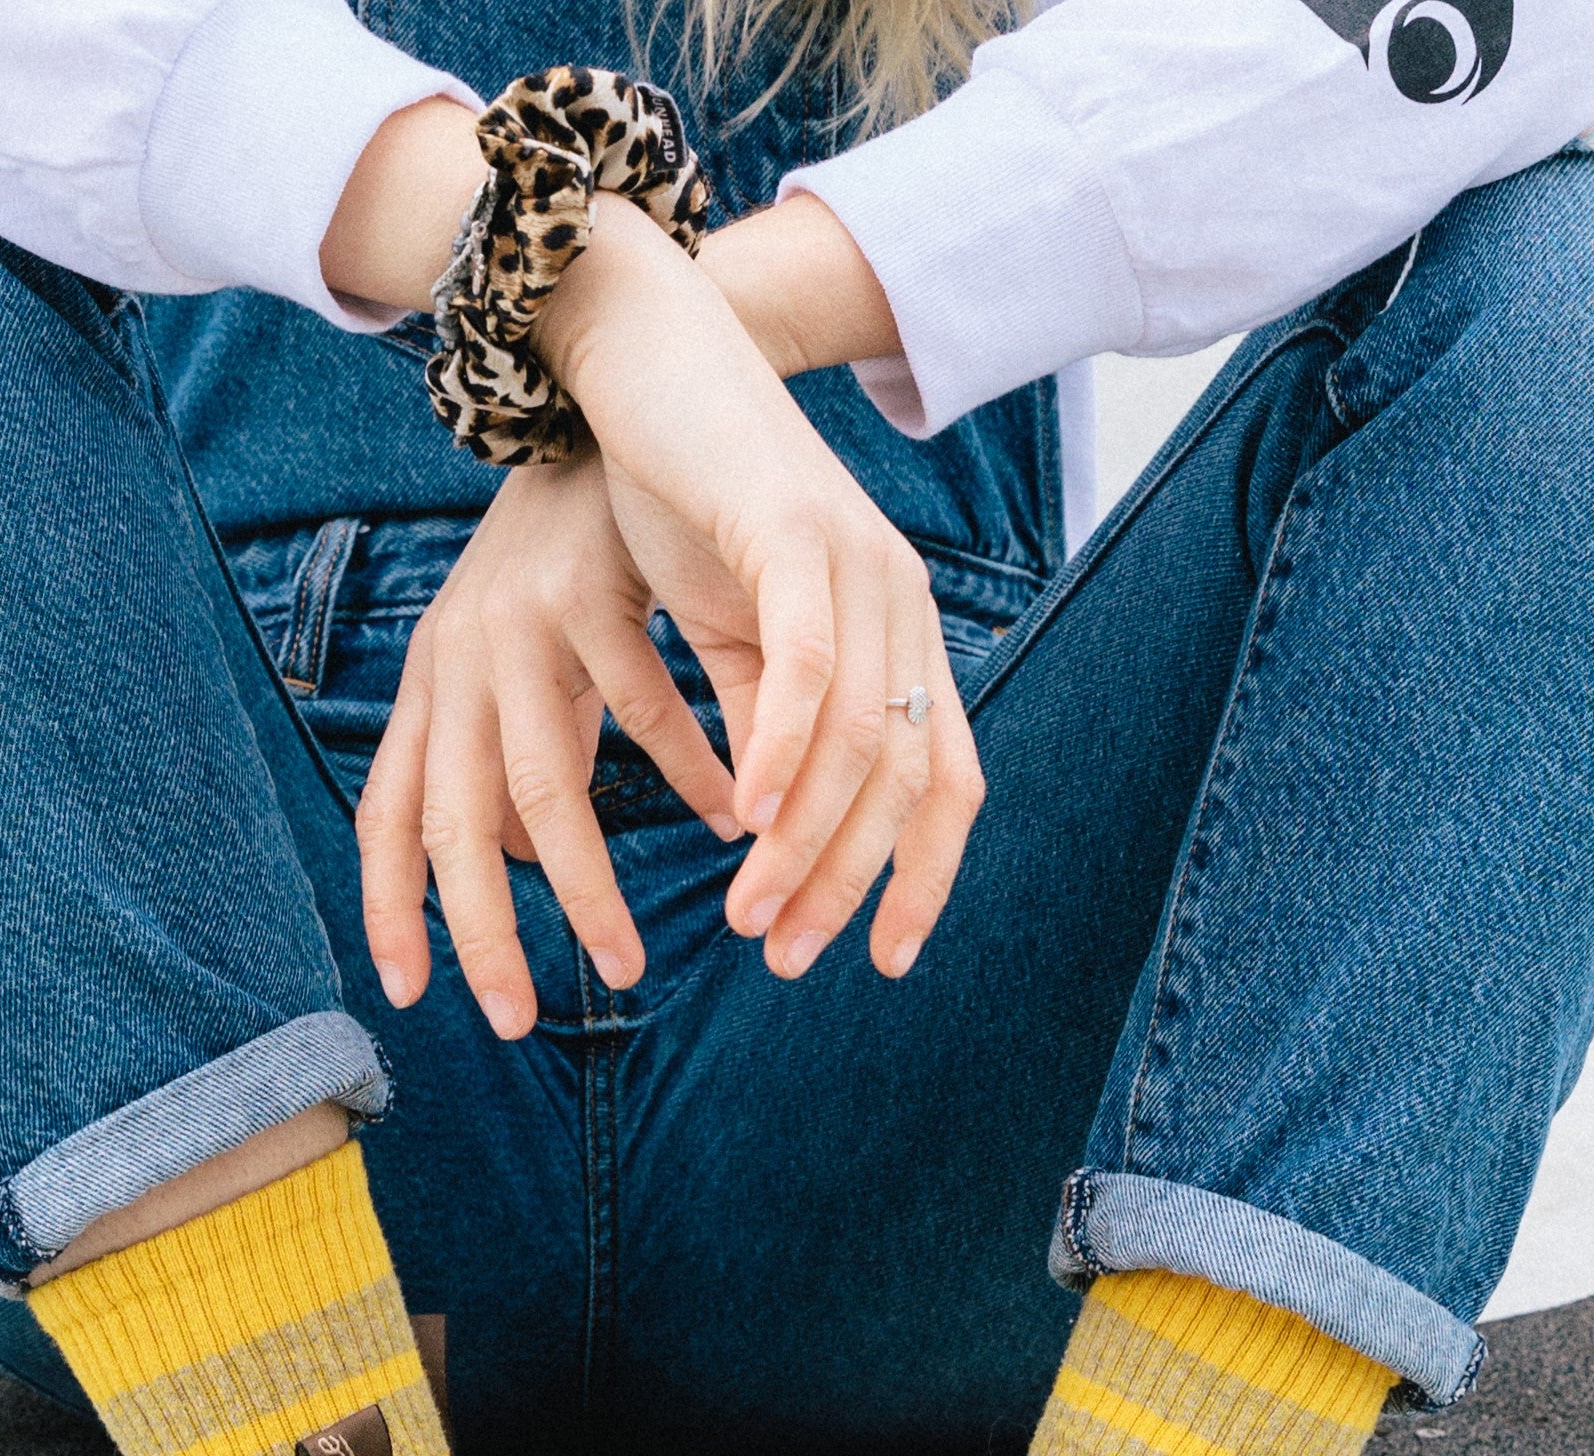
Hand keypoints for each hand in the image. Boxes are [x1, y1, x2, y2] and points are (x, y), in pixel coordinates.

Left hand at [355, 453, 742, 1034]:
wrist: (606, 400)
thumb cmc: (571, 559)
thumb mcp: (531, 666)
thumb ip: (532, 758)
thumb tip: (529, 864)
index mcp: (435, 682)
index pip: (388, 812)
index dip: (388, 904)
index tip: (411, 990)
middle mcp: (458, 658)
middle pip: (451, 825)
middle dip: (479, 936)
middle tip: (516, 1021)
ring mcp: (518, 621)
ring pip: (538, 786)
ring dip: (583, 888)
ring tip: (626, 962)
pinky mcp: (591, 585)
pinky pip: (638, 704)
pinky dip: (683, 774)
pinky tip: (726, 825)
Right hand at [539, 200, 983, 984]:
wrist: (648, 358)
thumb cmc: (683, 496)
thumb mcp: (731, 634)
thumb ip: (763, 722)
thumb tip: (771, 826)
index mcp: (897, 631)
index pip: (945, 780)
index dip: (922, 877)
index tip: (876, 959)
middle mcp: (900, 602)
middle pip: (905, 779)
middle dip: (848, 884)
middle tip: (784, 955)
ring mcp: (858, 562)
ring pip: (860, 738)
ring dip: (806, 843)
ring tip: (750, 916)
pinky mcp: (797, 530)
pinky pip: (808, 663)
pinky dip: (784, 750)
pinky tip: (750, 818)